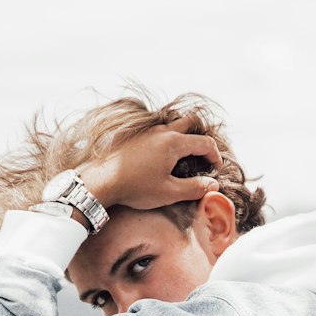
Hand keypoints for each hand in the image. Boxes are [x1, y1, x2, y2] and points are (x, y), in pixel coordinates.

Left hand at [79, 117, 222, 211]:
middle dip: (201, 137)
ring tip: (183, 154)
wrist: (100, 181)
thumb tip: (213, 185)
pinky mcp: (133, 135)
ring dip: (182, 134)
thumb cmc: (135, 187)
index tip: (215, 169)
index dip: (215, 156)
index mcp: (174, 142)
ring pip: (172, 124)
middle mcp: (161, 131)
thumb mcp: (169, 193)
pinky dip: (165, 137)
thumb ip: (194, 188)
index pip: (205, 142)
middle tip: (203, 155)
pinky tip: (159, 155)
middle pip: (190, 122)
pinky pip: (155, 129)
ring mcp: (146, 130)